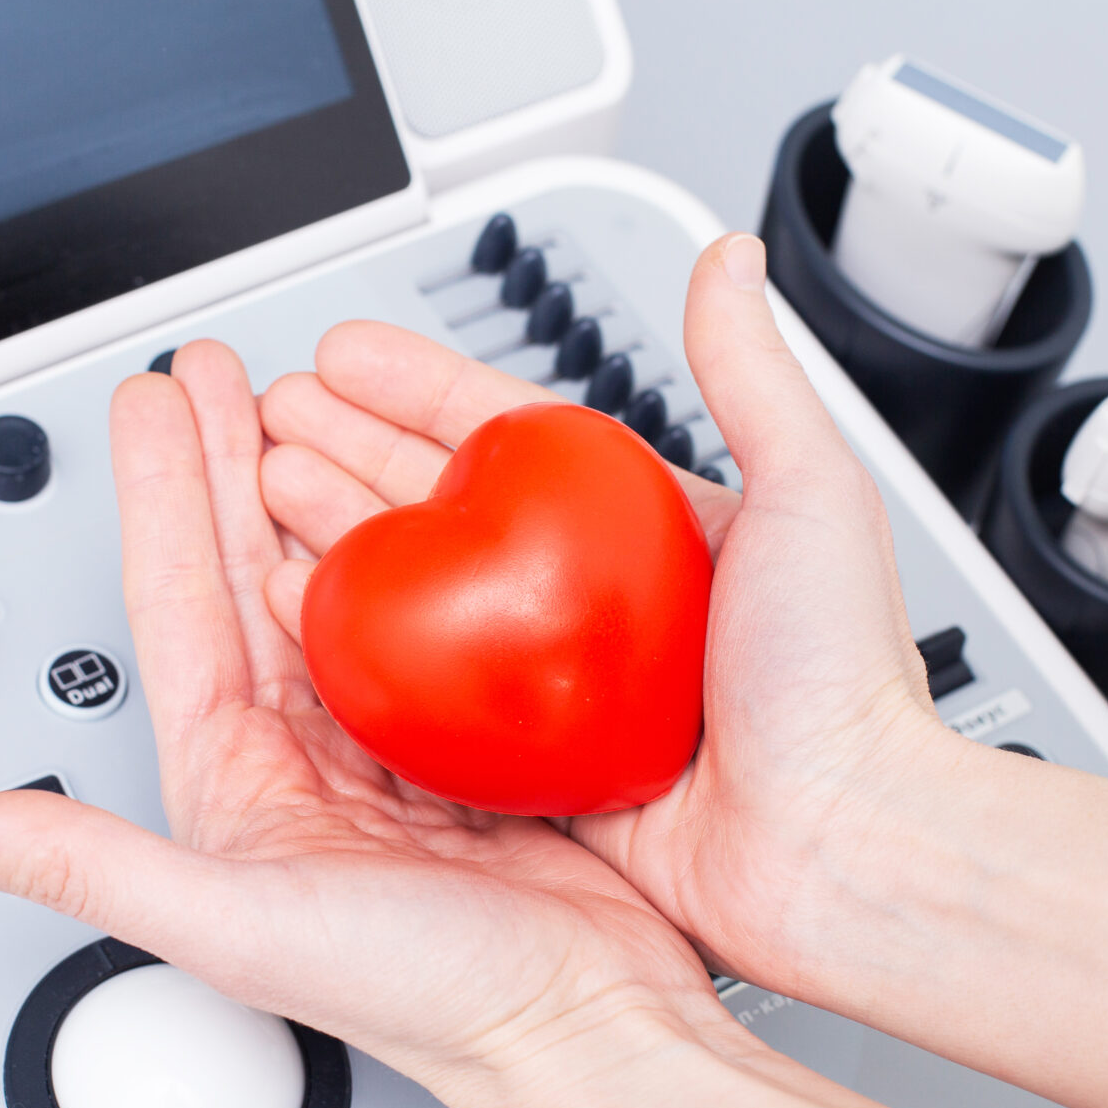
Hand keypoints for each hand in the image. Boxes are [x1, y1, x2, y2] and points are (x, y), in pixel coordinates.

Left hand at [0, 337, 737, 1107]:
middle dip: (231, 463)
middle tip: (218, 370)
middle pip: (253, 573)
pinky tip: (422, 499)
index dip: (161, 493)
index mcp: (236, 782)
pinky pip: (436, 620)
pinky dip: (422, 550)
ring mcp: (398, 742)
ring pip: (344, 583)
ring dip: (318, 489)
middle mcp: (307, 755)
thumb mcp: (236, 923)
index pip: (180, 605)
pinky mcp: (481, 739)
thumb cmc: (431, 1002)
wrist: (584, 1030)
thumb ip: (83, 867)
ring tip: (303, 406)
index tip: (151, 402)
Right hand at [255, 233, 957, 992]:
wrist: (839, 847)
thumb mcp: (811, 494)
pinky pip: (430, 701)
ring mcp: (555, 684)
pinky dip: (367, 657)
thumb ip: (753, 373)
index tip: (348, 354)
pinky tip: (313, 617)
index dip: (419, 389)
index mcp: (648, 529)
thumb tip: (729, 260)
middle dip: (348, 452)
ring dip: (342, 539)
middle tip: (271, 418)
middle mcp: (591, 602)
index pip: (508, 435)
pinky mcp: (534, 764)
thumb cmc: (843, 681)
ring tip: (264, 493)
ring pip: (424, 596)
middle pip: (443, 507)